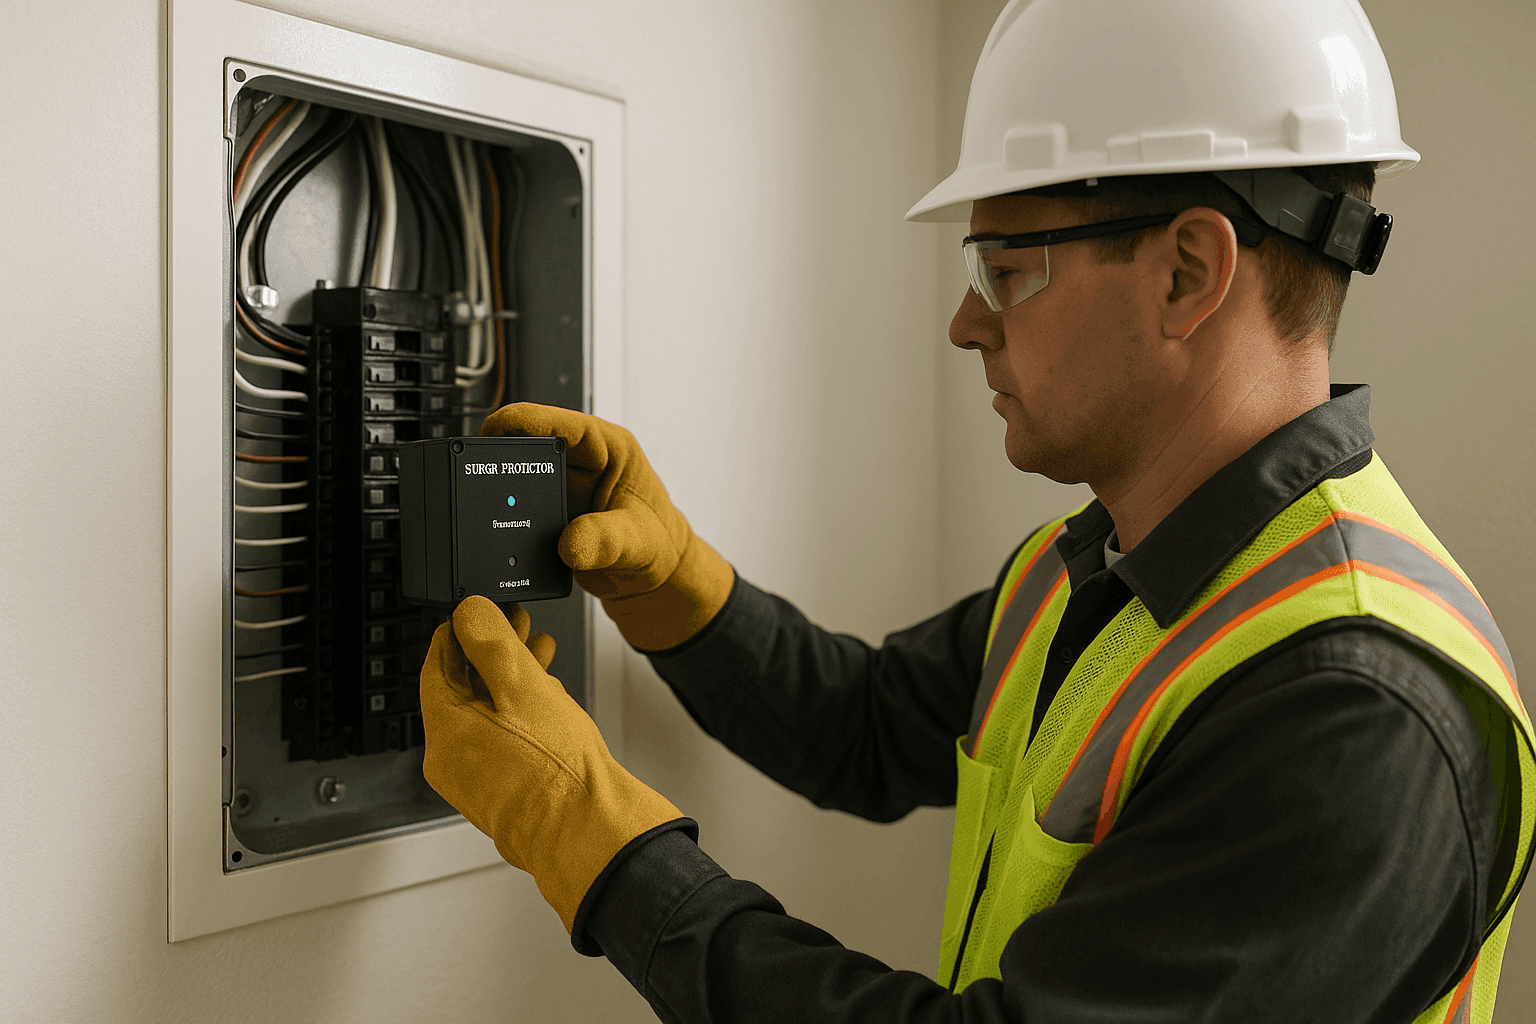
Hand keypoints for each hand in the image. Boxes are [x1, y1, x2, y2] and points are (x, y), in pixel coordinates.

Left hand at [420, 597, 684, 931]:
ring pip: (485, 712)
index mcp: (444, 731)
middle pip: (462, 688)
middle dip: (492, 650)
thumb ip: (490, 641)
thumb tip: (468, 612)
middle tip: (516, 624)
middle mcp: (452, 759)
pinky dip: (520, 710)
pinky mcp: (504, 790)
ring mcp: (477, 779)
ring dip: (511, 678)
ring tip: (540, 653)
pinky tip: (547, 697)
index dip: (460, 630)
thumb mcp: (522, 685)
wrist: (589, 831)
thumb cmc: (557, 772)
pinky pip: (501, 738)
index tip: (480, 610)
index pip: (435, 665)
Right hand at [480, 402, 733, 650]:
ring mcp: (563, 489)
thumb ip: (606, 540)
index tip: (493, 428)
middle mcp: (581, 464)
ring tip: (491, 510)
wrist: (653, 581)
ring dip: (503, 492)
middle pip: (530, 447)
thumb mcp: (638, 543)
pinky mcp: (549, 514)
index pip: (562, 424)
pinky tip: (502, 534)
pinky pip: (519, 511)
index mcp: (609, 449)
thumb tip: (569, 544)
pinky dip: (507, 521)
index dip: (523, 421)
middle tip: (480, 474)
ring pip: (519, 479)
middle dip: (504, 458)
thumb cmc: (660, 547)